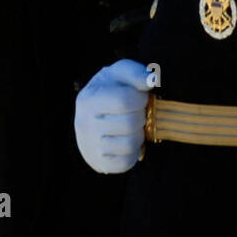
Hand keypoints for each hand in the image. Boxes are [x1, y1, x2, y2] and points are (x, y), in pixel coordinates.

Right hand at [74, 59, 152, 173]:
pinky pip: (125, 163)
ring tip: (132, 127)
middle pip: (129, 123)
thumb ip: (135, 72)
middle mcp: (84, 124)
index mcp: (88, 99)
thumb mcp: (119, 74)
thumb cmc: (112, 90)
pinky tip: (127, 142)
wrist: (94, 116)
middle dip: (141, 117)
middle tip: (137, 113)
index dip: (140, 99)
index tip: (140, 97)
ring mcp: (90, 146)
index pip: (124, 100)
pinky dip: (132, 153)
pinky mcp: (100, 164)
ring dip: (138, 135)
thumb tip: (151, 80)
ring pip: (129, 144)